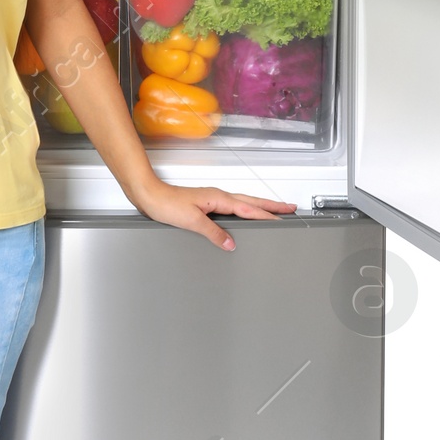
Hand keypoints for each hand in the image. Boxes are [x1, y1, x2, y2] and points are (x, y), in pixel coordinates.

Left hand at [131, 178, 297, 251]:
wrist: (150, 196)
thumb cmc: (167, 204)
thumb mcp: (192, 221)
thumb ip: (213, 233)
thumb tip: (230, 243)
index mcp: (218, 198)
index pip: (249, 208)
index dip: (268, 213)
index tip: (284, 216)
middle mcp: (218, 196)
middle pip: (251, 201)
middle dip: (272, 205)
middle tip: (289, 207)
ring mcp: (213, 199)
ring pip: (243, 203)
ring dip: (260, 206)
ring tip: (274, 210)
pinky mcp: (206, 204)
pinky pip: (233, 207)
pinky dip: (245, 210)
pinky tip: (245, 215)